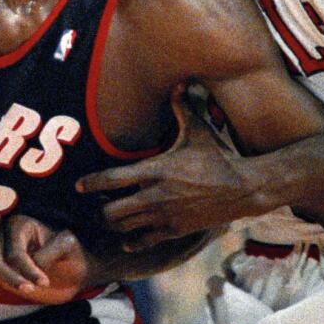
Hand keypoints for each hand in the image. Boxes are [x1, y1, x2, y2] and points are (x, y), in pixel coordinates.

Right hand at [0, 216, 90, 304]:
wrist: (71, 270)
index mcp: (20, 225)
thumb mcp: (70, 247)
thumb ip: (54, 249)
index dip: (26, 268)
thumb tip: (34, 260)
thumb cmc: (71, 255)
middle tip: (28, 291)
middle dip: (9, 277)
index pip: (14, 250)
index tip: (43, 282)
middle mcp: (0, 236)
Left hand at [76, 87, 248, 249]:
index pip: (111, 179)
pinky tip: (128, 239)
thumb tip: (179, 82)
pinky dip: (133, 241)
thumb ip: (182, 108)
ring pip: (124, 228)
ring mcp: (165, 215)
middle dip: (99, 210)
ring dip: (114, 225)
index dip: (91, 183)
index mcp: (156, 170)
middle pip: (111, 211)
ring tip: (110, 219)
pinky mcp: (175, 230)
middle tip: (95, 206)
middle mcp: (155, 195)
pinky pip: (144, 241)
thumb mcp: (198, 131)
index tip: (79, 186)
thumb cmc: (219, 156)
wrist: (244, 188)